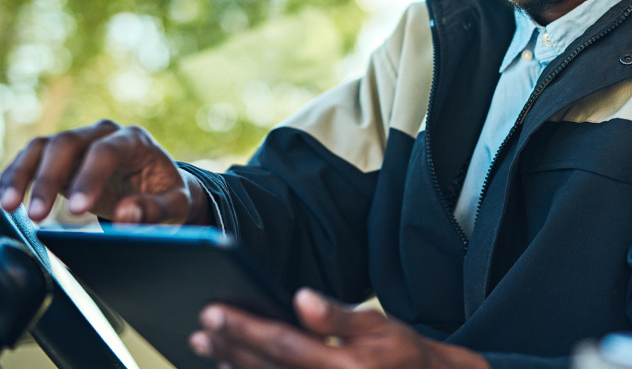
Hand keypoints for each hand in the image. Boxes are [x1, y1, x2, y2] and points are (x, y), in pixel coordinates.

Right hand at [0, 119, 208, 223]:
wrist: (157, 185)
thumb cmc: (166, 194)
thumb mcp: (175, 205)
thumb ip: (156, 210)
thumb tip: (127, 216)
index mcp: (135, 140)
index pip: (106, 151)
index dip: (90, 178)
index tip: (78, 210)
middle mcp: (103, 133)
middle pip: (67, 143)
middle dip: (49, 179)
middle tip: (37, 216)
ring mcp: (80, 141)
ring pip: (42, 147)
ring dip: (22, 176)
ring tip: (10, 208)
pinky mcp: (61, 156)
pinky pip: (31, 159)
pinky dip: (14, 177)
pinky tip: (5, 200)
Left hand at [190, 288, 489, 368]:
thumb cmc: (402, 355)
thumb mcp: (380, 326)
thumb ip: (337, 316)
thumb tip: (300, 298)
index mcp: (342, 367)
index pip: (280, 343)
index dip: (244, 327)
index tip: (213, 310)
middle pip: (263, 368)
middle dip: (228, 345)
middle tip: (201, 323)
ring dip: (230, 364)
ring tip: (205, 343)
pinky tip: (230, 366)